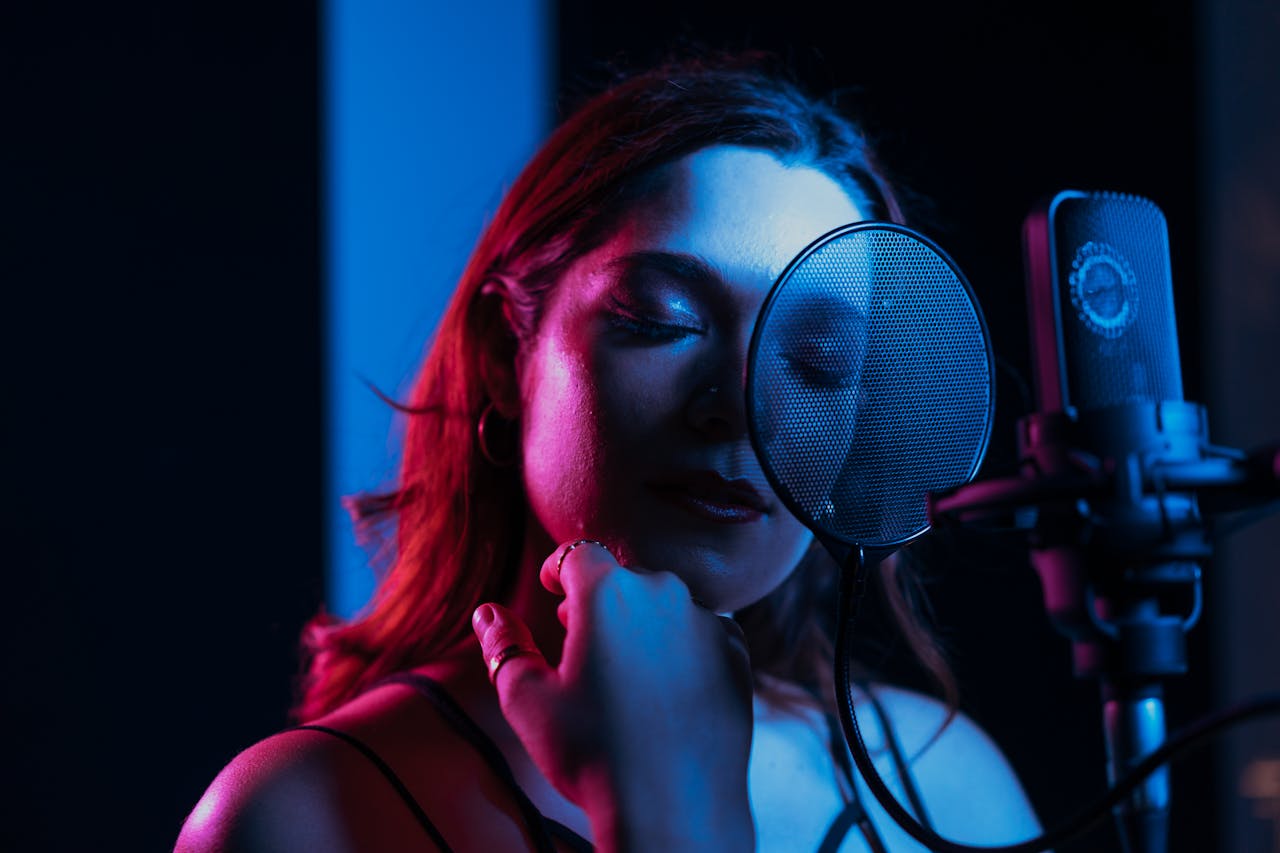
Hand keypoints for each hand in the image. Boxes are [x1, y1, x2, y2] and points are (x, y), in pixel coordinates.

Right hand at [471, 540, 754, 851]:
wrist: (675, 809)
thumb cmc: (594, 755)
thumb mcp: (526, 700)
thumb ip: (504, 645)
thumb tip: (487, 613)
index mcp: (607, 593)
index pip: (578, 553)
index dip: (560, 568)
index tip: (553, 587)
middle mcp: (663, 593)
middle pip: (625, 577)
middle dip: (599, 597)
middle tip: (579, 633)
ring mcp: (707, 622)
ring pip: (667, 603)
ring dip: (643, 621)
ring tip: (624, 665)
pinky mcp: (737, 654)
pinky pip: (704, 632)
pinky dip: (682, 646)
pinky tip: (665, 686)